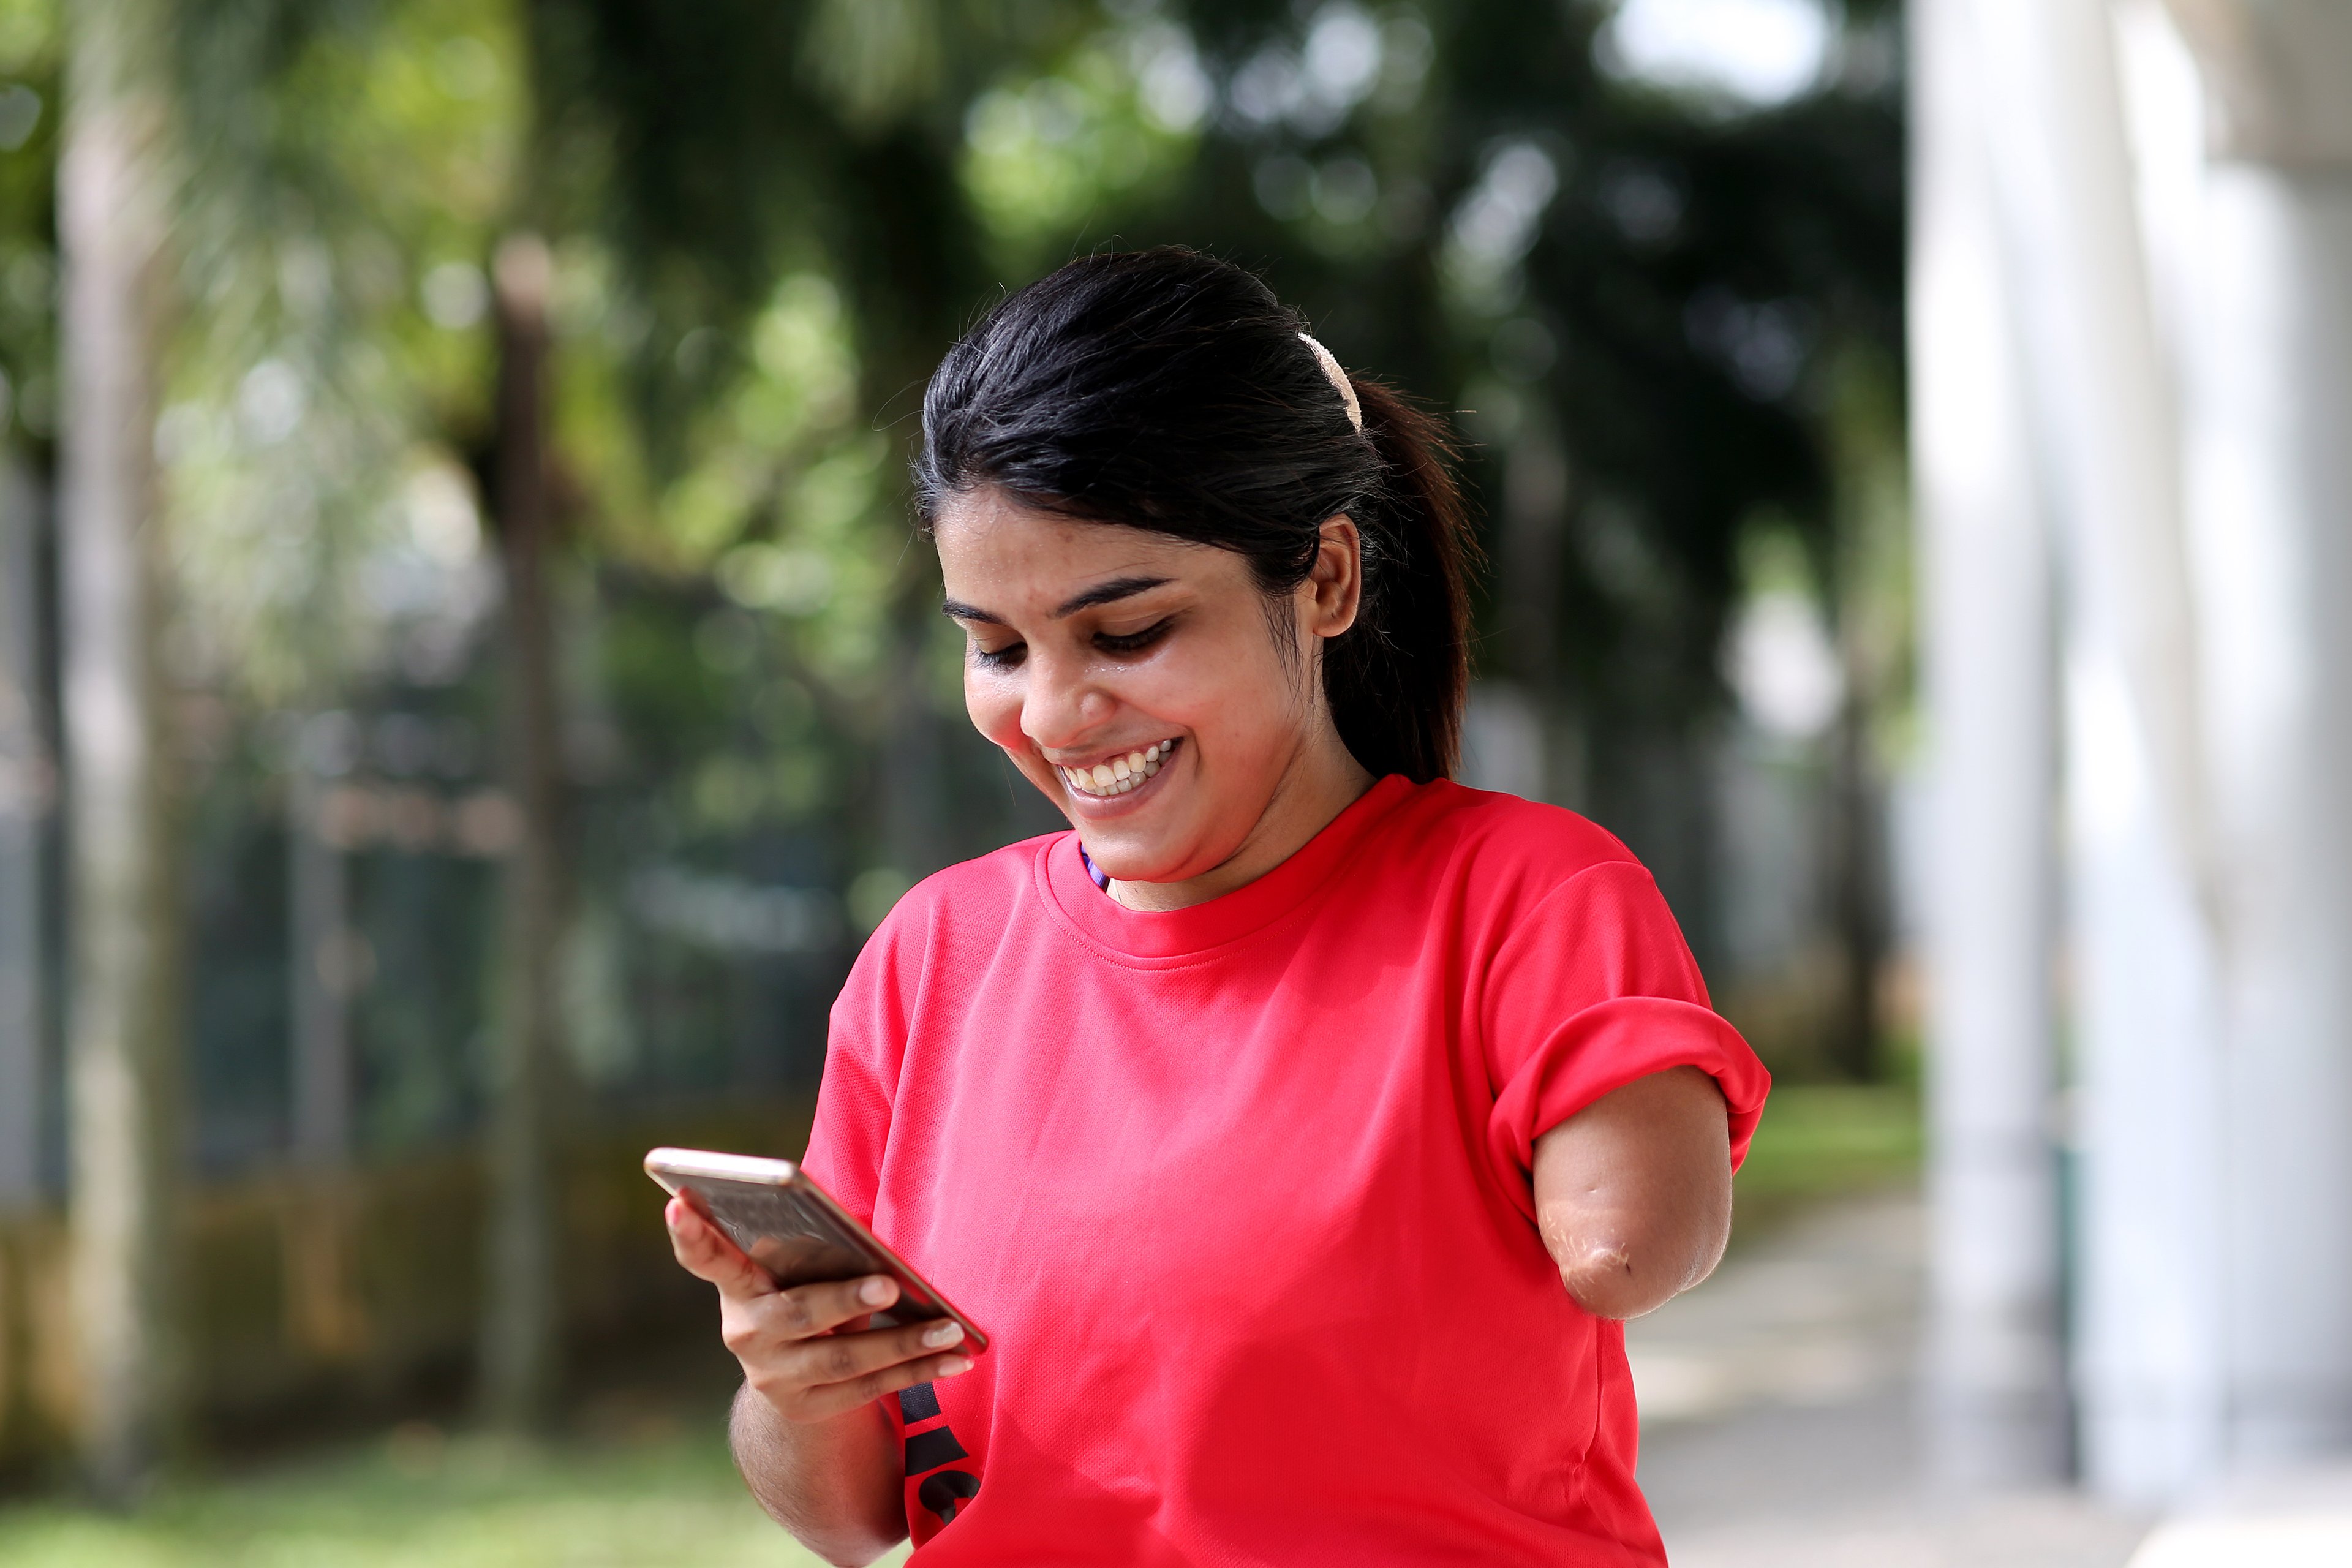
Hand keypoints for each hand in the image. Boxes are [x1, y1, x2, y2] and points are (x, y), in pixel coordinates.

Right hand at [665, 1197, 974, 1422]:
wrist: (790, 1375)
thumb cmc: (805, 1292)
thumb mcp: (800, 1270)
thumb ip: (818, 1254)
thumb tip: (876, 1250)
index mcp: (739, 1284)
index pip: (708, 1258)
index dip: (691, 1233)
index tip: (678, 1200)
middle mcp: (746, 1333)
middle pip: (797, 1314)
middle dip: (845, 1299)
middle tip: (889, 1282)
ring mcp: (774, 1377)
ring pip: (842, 1360)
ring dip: (903, 1343)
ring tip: (950, 1328)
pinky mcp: (807, 1409)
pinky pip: (868, 1390)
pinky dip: (917, 1371)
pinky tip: (956, 1357)